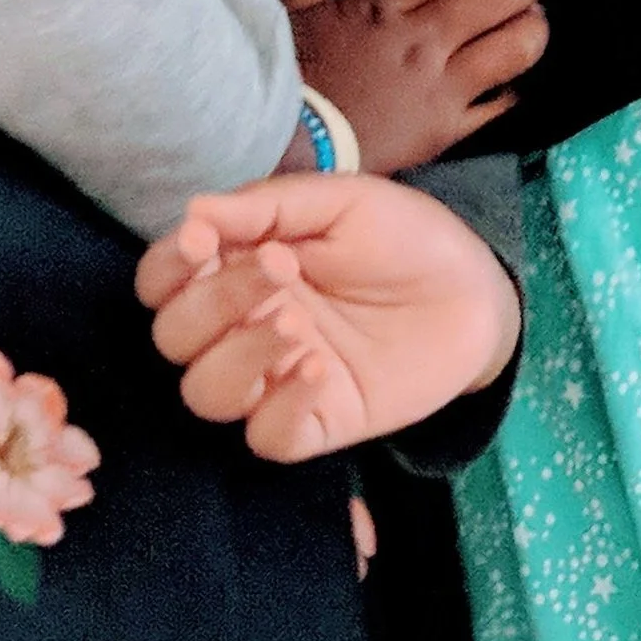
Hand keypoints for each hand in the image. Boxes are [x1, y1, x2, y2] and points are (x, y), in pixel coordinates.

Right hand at [136, 170, 521, 461]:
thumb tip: (194, 211)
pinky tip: (317, 368)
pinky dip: (281, 408)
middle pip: (175, 339)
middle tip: (280, 267)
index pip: (163, 282)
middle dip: (213, 302)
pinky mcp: (315, 422)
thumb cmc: (405, 237)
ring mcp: (275, 380)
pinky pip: (266, 438)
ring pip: (206, 395)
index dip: (167, 266)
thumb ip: (268, 206)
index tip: (203, 240)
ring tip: (298, 323)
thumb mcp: (343, 203)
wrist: (477, 288)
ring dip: (239, 357)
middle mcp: (243, 328)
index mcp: (237, 270)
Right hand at [285, 0, 545, 172]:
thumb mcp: (295, 14)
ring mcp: (440, 89)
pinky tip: (513, 78)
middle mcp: (421, 41)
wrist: (282, 151)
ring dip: (532, 29)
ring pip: (516, 48)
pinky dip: (515, 87)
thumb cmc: (289, 76)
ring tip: (529, 24)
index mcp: (383, 4)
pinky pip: (503, 104)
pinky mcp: (448, 131)